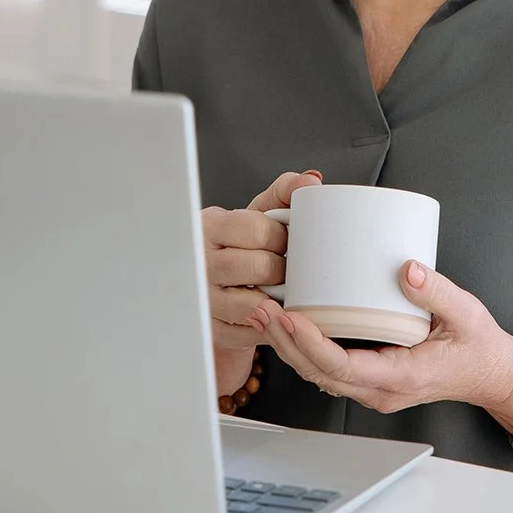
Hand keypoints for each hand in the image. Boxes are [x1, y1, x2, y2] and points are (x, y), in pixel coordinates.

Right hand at [202, 170, 321, 396]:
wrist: (221, 285)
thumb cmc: (243, 246)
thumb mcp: (259, 214)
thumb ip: (284, 192)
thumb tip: (312, 181)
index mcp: (210, 226)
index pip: (256, 230)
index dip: (282, 237)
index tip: (287, 242)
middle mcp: (201, 262)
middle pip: (259, 268)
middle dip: (283, 269)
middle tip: (288, 268)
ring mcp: (204, 298)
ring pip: (254, 305)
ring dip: (279, 299)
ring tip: (283, 290)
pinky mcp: (213, 328)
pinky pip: (252, 332)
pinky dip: (271, 325)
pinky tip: (274, 311)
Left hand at [254, 259, 512, 416]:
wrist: (491, 375)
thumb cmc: (478, 347)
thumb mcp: (466, 313)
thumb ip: (436, 291)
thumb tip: (406, 269)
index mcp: (400, 376)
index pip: (342, 368)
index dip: (310, 345)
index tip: (290, 318)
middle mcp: (380, 390)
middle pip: (319, 374)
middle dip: (286, 342)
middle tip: (263, 308)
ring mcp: (373, 389)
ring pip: (319, 375)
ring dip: (290, 347)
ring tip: (267, 313)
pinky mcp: (370, 380)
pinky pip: (329, 371)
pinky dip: (305, 350)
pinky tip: (292, 326)